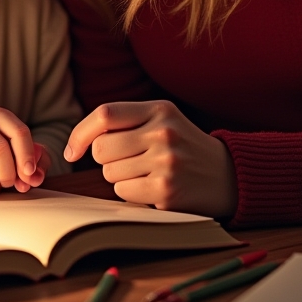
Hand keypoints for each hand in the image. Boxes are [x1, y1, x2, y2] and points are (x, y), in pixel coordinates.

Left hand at [64, 101, 237, 218]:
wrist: (229, 176)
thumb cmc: (183, 147)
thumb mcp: (162, 120)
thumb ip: (126, 121)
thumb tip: (77, 144)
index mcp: (159, 109)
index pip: (104, 115)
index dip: (80, 133)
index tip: (72, 151)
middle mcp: (163, 132)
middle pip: (101, 148)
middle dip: (105, 159)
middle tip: (128, 162)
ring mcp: (166, 162)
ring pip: (109, 173)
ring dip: (120, 177)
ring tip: (147, 173)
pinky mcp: (166, 190)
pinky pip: (123, 191)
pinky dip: (131, 192)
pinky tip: (153, 188)